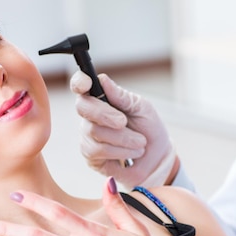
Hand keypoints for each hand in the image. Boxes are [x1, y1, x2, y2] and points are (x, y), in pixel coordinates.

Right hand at [70, 71, 176, 187]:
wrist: (156, 155)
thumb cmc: (147, 127)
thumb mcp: (141, 107)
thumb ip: (121, 95)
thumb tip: (103, 79)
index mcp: (100, 98)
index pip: (81, 85)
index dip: (80, 82)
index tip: (87, 83)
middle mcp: (89, 115)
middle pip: (83, 108)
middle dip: (106, 114)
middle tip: (124, 122)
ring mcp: (87, 136)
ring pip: (95, 132)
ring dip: (123, 138)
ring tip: (140, 142)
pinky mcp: (90, 156)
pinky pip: (98, 151)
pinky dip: (120, 151)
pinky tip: (131, 152)